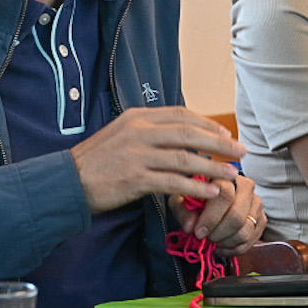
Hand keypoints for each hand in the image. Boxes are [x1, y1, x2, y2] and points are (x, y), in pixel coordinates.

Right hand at [71, 108, 244, 214]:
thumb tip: (178, 138)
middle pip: (189, 134)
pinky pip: (173, 182)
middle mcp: (139, 132)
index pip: (181, 115)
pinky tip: (210, 192)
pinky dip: (195, 187)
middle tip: (240, 151)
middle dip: (219, 143)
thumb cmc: (95, 162)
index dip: (207, 124)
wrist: (67, 181)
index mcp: (137, 118)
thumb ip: (148, 133)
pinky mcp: (135, 178)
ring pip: (185, 158)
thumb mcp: (121, 136)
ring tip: (232, 175)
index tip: (225, 134)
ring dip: (212, 167)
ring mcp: (137, 155)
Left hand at [172, 175, 265, 251]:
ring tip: (214, 242)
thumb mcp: (182, 200)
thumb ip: (184, 211)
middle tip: (207, 238)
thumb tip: (191, 227)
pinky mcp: (262, 219)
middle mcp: (246, 187)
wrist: (211, 199)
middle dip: (219, 233)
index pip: (225, 195)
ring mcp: (256, 204)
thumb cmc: (195, 198)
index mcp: (225, 176)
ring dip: (226, 242)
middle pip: (237, 216)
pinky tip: (222, 246)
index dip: (211, 218)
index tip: (199, 232)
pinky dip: (235, 248)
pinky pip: (251, 240)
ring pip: (245, 230)